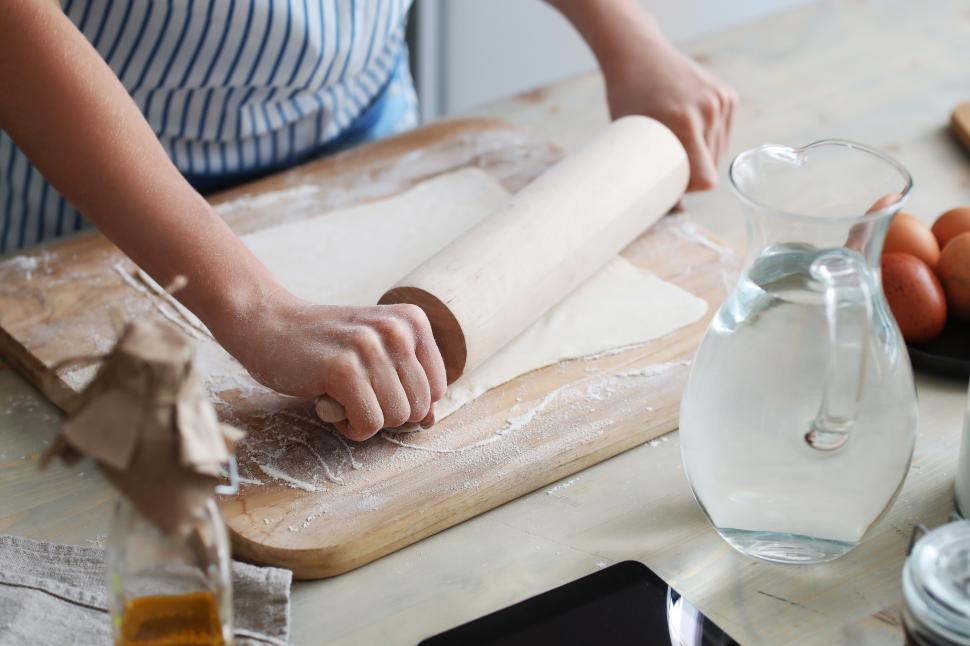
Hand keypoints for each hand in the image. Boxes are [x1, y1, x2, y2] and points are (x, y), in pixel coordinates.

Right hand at [220, 292, 446, 440]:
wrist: (269, 326)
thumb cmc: (327, 346)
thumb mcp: (377, 351)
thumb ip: (407, 381)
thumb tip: (431, 421)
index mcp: (413, 321)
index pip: (438, 389)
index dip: (408, 402)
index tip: (378, 388)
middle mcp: (396, 329)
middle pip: (419, 407)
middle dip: (388, 414)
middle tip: (357, 394)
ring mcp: (370, 347)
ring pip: (396, 417)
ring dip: (367, 421)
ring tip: (343, 397)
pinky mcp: (342, 369)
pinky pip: (368, 423)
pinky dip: (351, 427)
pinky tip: (332, 406)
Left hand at [602, 34, 737, 190]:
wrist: (638, 54)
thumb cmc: (627, 99)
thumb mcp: (630, 136)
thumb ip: (649, 172)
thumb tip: (675, 214)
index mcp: (683, 122)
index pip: (706, 178)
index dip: (690, 187)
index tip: (672, 182)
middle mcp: (707, 110)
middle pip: (713, 165)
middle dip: (694, 170)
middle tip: (667, 160)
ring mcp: (720, 100)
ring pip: (720, 150)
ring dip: (703, 154)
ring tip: (677, 143)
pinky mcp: (728, 96)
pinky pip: (724, 132)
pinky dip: (710, 137)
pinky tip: (690, 128)